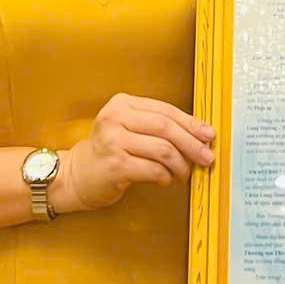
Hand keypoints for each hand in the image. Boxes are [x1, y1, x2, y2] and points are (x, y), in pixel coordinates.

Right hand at [51, 95, 215, 213]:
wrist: (76, 175)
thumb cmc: (108, 152)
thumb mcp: (129, 129)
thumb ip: (157, 127)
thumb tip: (198, 135)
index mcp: (123, 104)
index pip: (166, 110)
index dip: (191, 123)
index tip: (208, 134)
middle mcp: (115, 118)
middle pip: (166, 128)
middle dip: (192, 143)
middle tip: (206, 157)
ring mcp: (113, 142)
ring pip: (163, 150)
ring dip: (181, 164)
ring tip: (184, 173)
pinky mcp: (115, 166)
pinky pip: (153, 170)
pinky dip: (166, 177)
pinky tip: (166, 180)